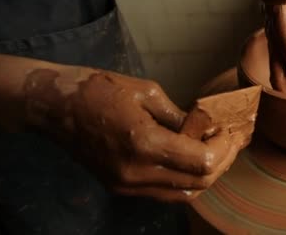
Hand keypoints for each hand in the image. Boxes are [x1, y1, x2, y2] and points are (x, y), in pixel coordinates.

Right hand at [24, 68, 241, 203]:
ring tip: (217, 151)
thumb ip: (180, 117)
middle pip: (197, 183)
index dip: (223, 148)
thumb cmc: (98, 90)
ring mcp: (126, 185)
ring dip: (206, 175)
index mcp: (143, 144)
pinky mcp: (120, 187)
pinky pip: (164, 193)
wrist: (54, 108)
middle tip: (231, 141)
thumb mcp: (147, 93)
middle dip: (222, 162)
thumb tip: (206, 128)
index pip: (201, 162)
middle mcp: (136, 173)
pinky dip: (185, 180)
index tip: (230, 131)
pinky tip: (192, 159)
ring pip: (183, 194)